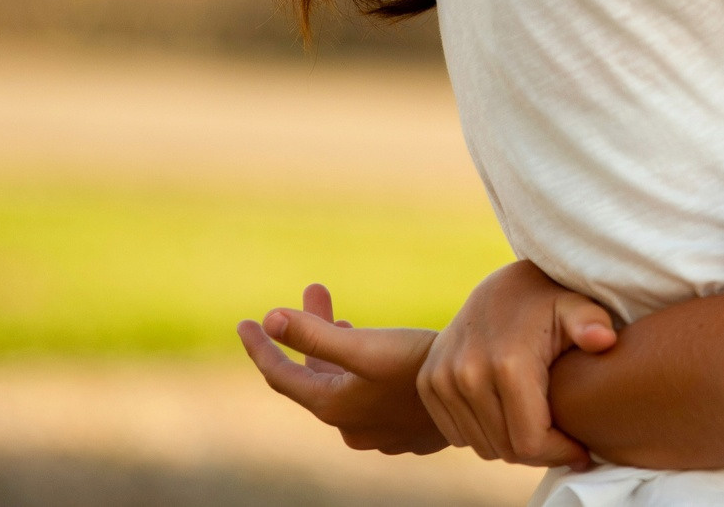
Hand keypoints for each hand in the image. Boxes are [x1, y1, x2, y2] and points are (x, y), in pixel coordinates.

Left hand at [238, 282, 448, 454]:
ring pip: (343, 384)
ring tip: (345, 319)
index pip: (280, 376)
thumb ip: (314, 334)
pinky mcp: (404, 426)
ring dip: (338, 348)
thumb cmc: (419, 367)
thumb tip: (268, 319)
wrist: (479, 396)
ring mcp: (378, 430)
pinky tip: (375, 350)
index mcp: (332, 407)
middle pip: (314, 375)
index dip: (259, 347)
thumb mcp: (365, 346)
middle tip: (312, 293)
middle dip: (309, 333)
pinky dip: (360, 367)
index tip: (244, 323)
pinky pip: (367, 393)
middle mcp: (350, 425)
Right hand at [419, 261, 618, 468]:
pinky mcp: (429, 383)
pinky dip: (484, 434)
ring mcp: (442, 379)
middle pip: (505, 449)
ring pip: (481, 446)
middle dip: (539, 452)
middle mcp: (467, 374)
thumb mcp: (575, 306)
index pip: (530, 442)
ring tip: (539, 428)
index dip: (559, 453)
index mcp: (508, 364)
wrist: (499, 286)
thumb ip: (592, 323)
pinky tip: (509, 416)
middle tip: (563, 441)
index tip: (581, 451)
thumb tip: (604, 340)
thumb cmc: (549, 301)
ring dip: (511, 445)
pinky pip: (457, 435)